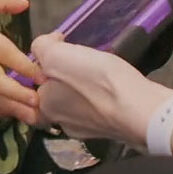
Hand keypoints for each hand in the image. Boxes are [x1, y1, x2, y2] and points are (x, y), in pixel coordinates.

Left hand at [33, 33, 172, 144]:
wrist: (137, 108)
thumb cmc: (94, 80)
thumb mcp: (57, 55)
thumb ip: (42, 48)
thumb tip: (47, 44)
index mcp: (44, 107)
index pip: (35, 83)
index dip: (45, 63)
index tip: (62, 49)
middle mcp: (61, 123)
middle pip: (56, 92)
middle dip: (65, 75)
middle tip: (81, 58)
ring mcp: (87, 129)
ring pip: (78, 101)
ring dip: (85, 86)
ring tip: (100, 69)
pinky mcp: (111, 128)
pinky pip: (100, 107)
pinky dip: (104, 95)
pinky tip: (114, 84)